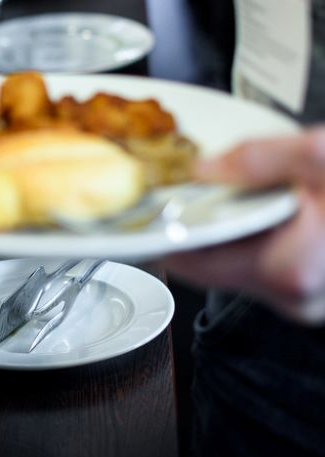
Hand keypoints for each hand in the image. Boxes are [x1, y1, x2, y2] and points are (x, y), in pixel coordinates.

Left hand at [159, 131, 324, 323]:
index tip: (148, 200)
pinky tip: (267, 208)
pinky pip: (265, 265)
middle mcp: (295, 299)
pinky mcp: (314, 292)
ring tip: (234, 192)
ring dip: (230, 230)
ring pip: (237, 264)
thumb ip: (258, 159)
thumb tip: (206, 168)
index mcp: (288, 271)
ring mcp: (306, 301)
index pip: (187, 259)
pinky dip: (257, 237)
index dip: (164, 225)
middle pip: (210, 262)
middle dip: (200, 224)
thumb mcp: (322, 155)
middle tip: (190, 186)